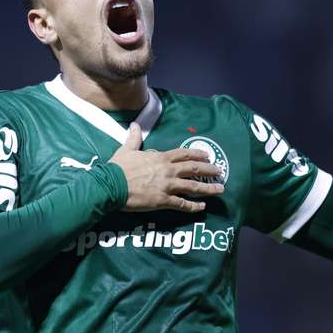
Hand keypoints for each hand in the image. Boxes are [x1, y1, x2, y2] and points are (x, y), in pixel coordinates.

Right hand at [108, 123, 224, 212]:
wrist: (111, 185)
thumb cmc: (118, 168)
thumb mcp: (126, 150)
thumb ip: (134, 138)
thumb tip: (134, 125)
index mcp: (160, 158)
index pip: (183, 154)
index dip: (197, 154)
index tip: (208, 155)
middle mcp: (167, 171)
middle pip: (193, 169)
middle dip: (209, 170)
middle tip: (220, 171)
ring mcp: (167, 186)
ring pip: (192, 187)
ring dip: (208, 188)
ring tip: (220, 190)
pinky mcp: (163, 200)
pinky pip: (182, 204)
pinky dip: (193, 206)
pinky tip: (202, 207)